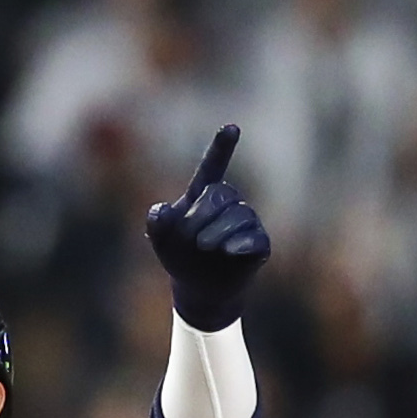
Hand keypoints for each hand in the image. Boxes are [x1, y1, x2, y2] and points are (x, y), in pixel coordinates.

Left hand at [143, 125, 270, 328]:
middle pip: (222, 193)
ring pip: (240, 214)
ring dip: (219, 231)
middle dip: (204, 214)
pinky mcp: (259, 244)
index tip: (231, 128)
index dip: (222, 148)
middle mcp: (228, 204)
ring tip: (205, 247)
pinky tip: (229, 251)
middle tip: (194, 240)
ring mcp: (246, 223)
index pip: (213, 167)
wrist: (199, 290)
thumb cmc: (180, 257)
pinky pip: (256, 237)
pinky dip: (241, 242)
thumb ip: (156, 222)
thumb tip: (162, 210)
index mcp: (203, 195)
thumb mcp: (160, 240)